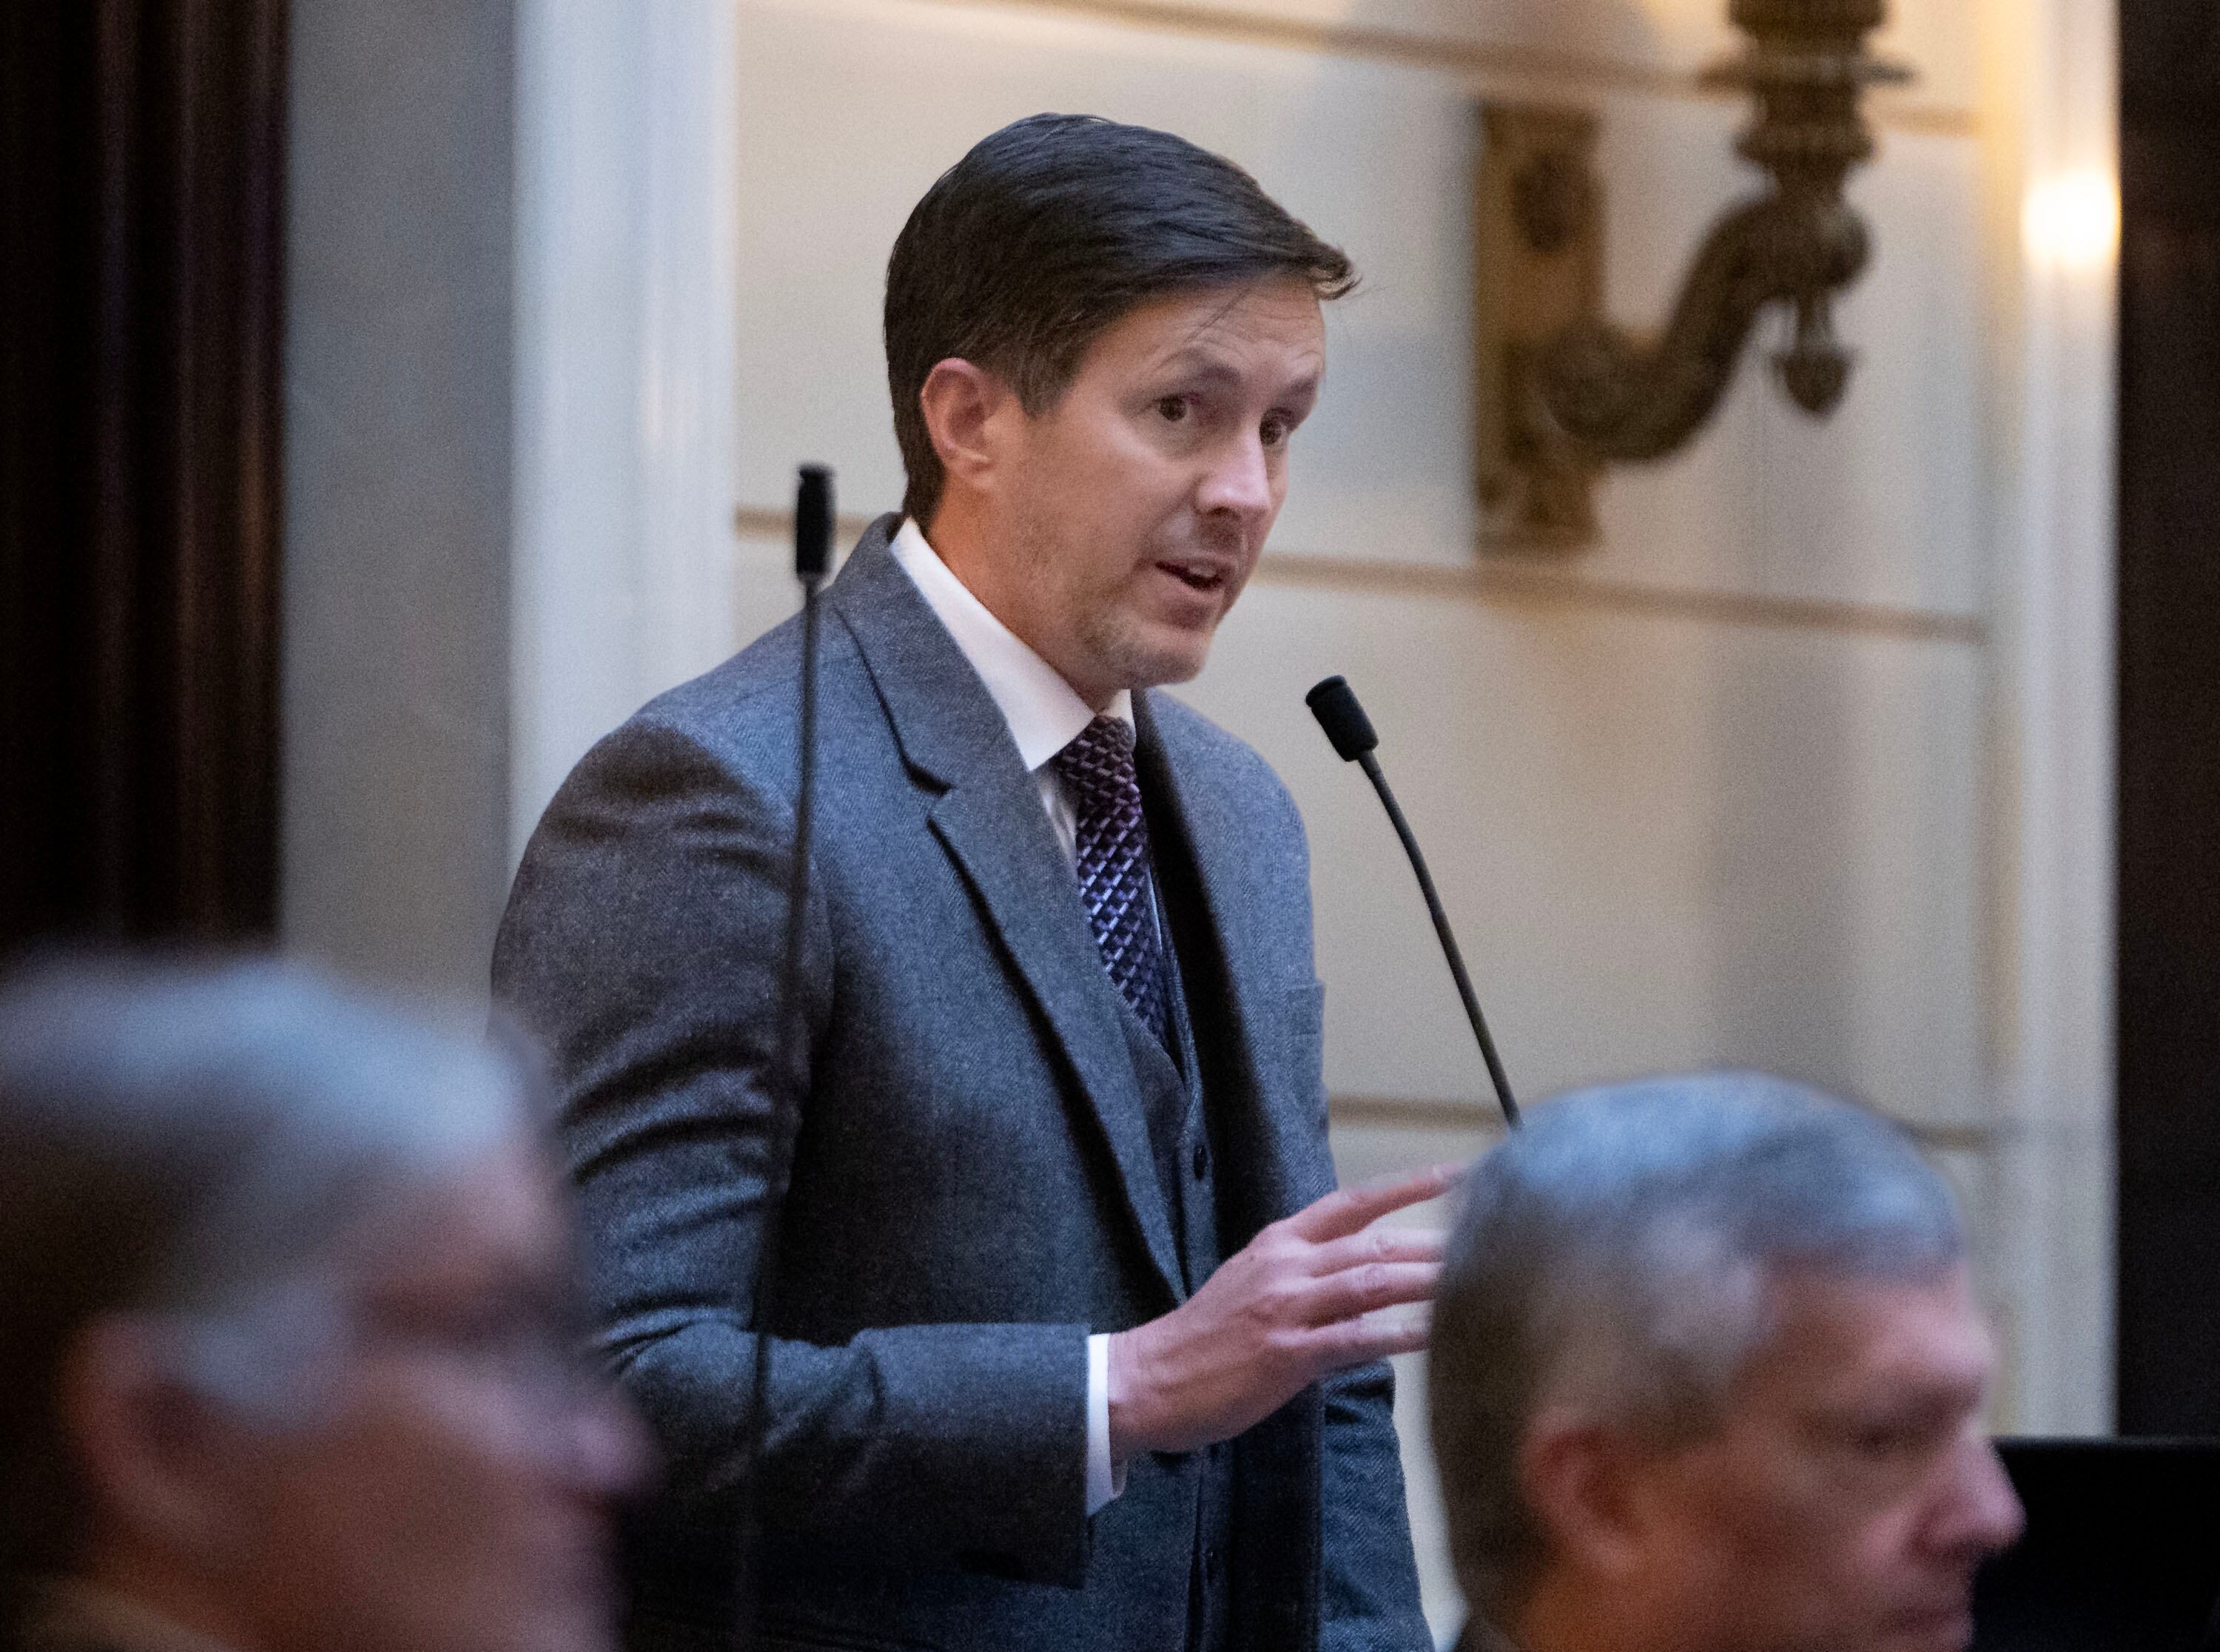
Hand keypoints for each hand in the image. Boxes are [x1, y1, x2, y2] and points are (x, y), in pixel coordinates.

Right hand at [1105, 1164, 1458, 1458]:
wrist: (1147, 1376)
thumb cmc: (1203, 1338)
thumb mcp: (1252, 1285)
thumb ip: (1304, 1276)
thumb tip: (1359, 1279)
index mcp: (1278, 1242)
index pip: (1353, 1202)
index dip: (1408, 1187)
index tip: (1457, 1173)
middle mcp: (1286, 1266)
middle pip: (1373, 1244)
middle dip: (1434, 1244)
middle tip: (1490, 1242)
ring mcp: (1286, 1309)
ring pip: (1370, 1283)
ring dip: (1427, 1282)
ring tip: (1476, 1280)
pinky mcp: (1285, 1355)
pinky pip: (1353, 1339)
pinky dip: (1397, 1335)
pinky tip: (1432, 1335)